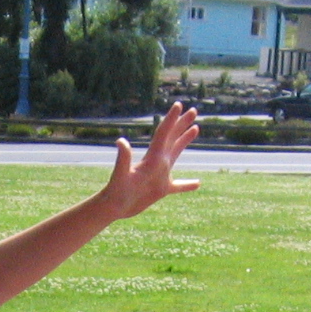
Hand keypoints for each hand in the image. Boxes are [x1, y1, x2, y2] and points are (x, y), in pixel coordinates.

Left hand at [99, 101, 199, 219]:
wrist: (112, 207)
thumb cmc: (116, 192)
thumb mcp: (120, 174)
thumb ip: (123, 158)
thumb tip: (120, 141)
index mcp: (151, 158)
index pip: (163, 134)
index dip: (171, 119)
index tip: (179, 104)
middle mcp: (156, 163)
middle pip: (171, 138)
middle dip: (182, 124)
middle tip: (193, 110)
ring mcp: (159, 176)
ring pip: (175, 154)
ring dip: (184, 141)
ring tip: (195, 129)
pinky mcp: (160, 190)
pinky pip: (178, 186)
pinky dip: (187, 184)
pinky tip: (198, 183)